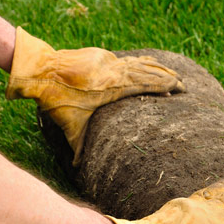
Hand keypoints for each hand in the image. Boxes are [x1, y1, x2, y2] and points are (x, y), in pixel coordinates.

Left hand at [5, 27, 183, 164]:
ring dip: (156, 67)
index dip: (164, 85)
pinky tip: (147, 64)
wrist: (39, 70)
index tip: (179, 89)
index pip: (146, 84)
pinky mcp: (99, 55)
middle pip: (148, 71)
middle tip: (184, 84)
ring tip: (172, 72)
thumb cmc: (56, 100)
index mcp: (113, 87)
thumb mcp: (70, 126)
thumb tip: (77, 169)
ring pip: (139, 62)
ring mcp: (107, 60)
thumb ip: (77, 147)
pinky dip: (140, 63)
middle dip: (168, 77)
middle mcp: (114, 71)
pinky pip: (126, 60)